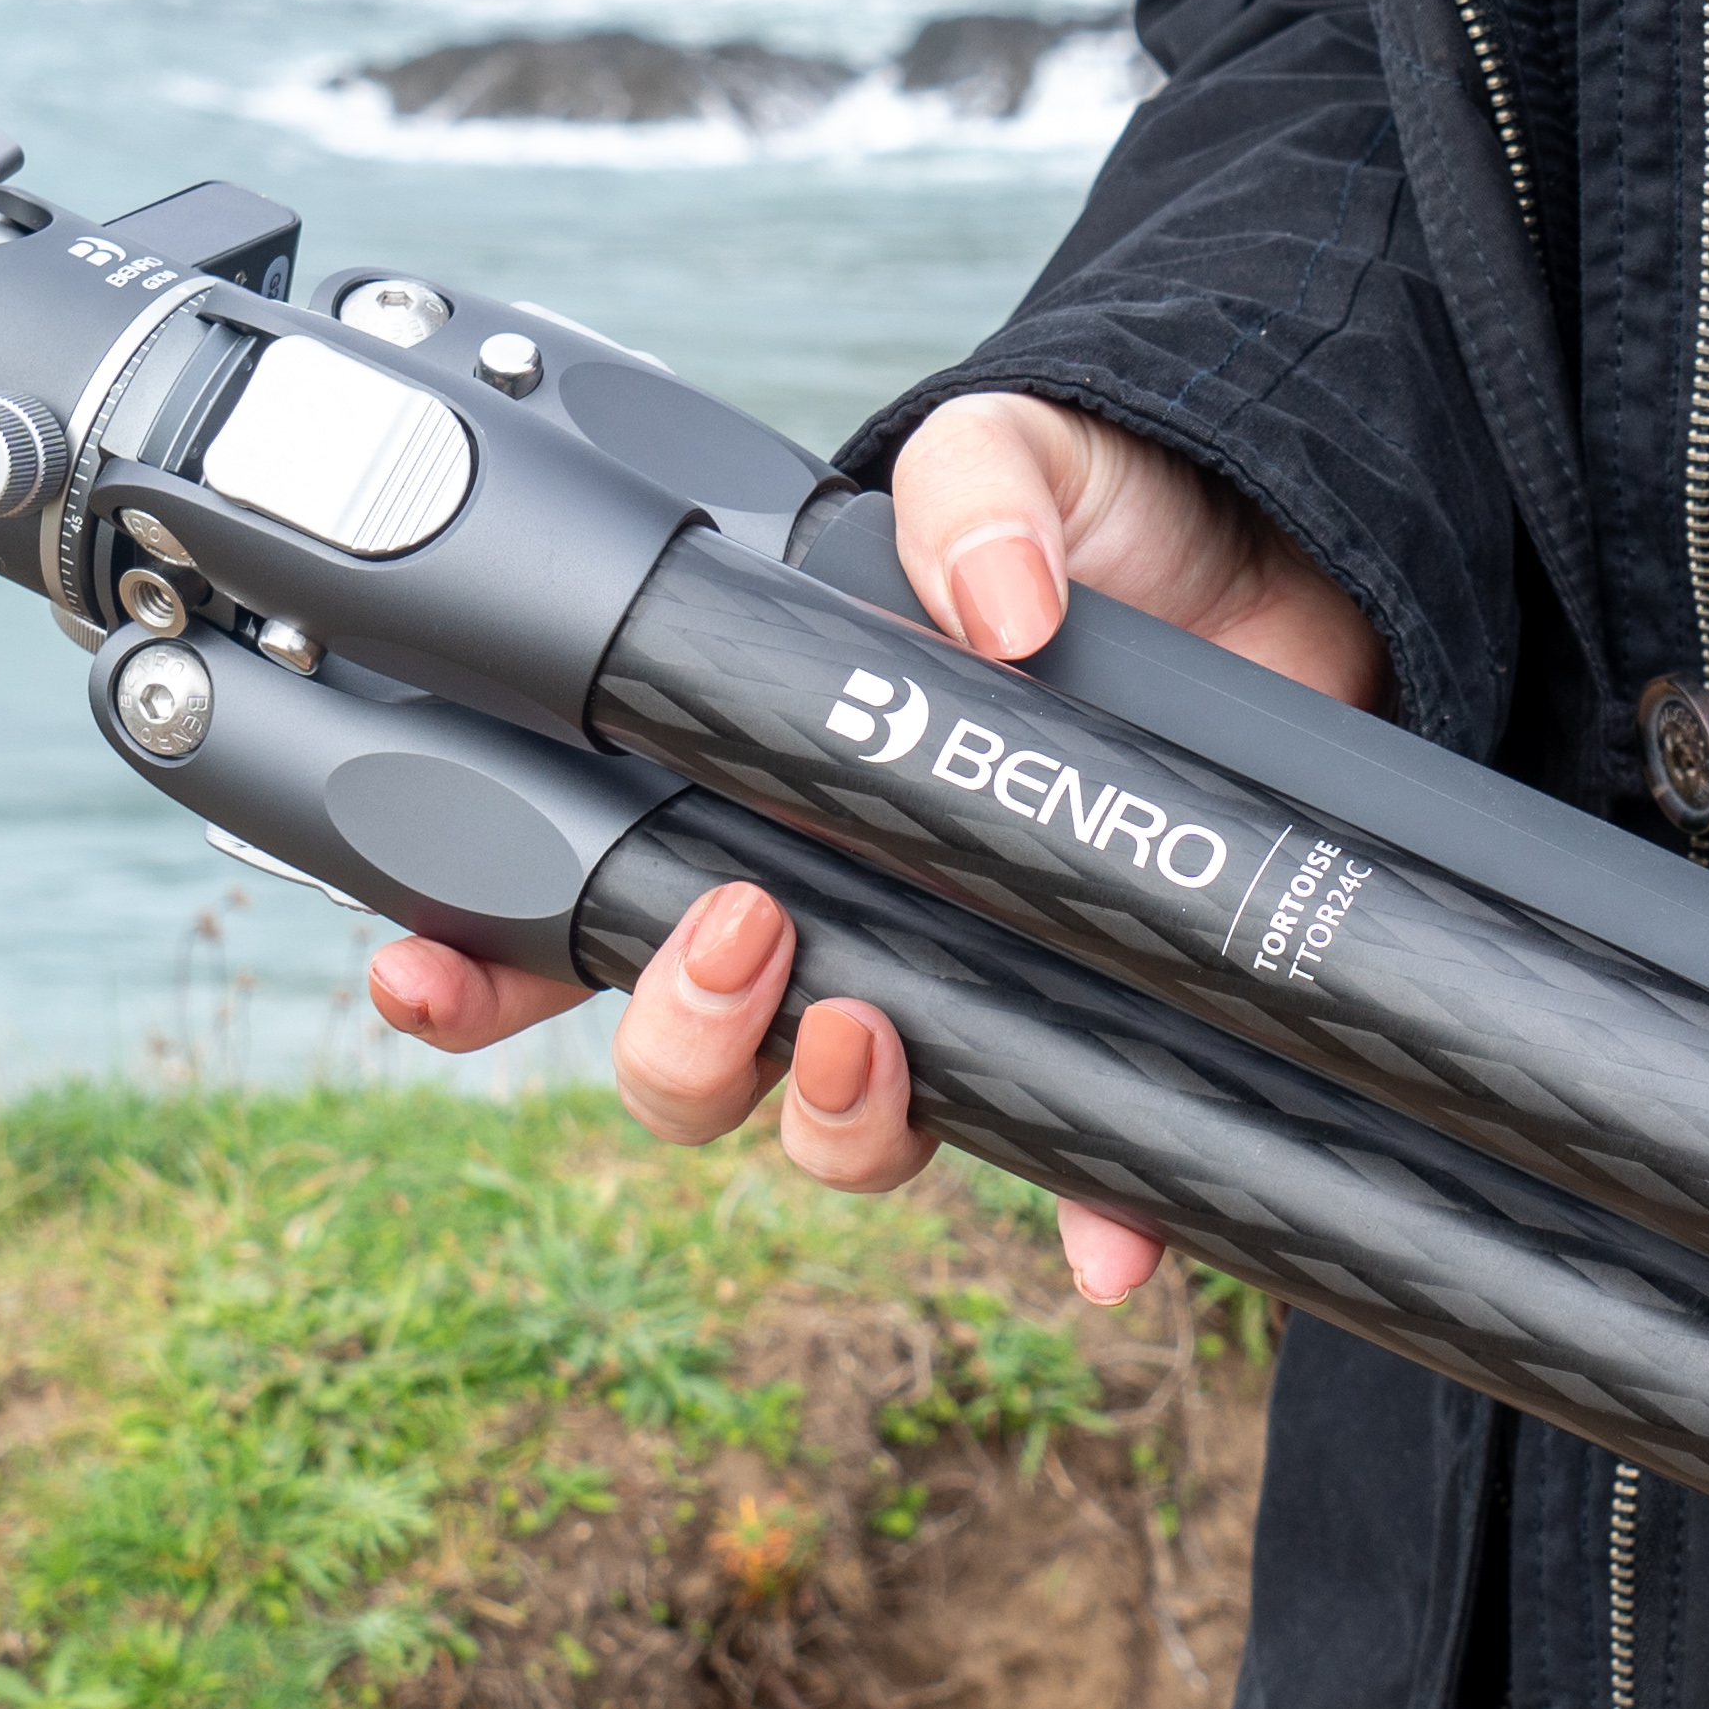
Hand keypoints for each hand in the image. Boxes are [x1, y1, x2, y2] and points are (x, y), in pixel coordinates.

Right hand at [365, 392, 1384, 1299]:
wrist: (1280, 554)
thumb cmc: (1109, 515)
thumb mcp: (1018, 457)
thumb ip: (971, 493)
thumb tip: (990, 606)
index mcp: (755, 784)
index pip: (571, 897)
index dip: (474, 965)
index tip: (427, 975)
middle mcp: (837, 906)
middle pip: (685, 1058)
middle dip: (675, 1045)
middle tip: (742, 943)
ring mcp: (958, 975)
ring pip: (836, 1130)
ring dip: (829, 1121)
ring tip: (871, 1032)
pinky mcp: (1094, 1017)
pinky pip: (1074, 1160)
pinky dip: (1082, 1218)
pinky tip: (1106, 1251)